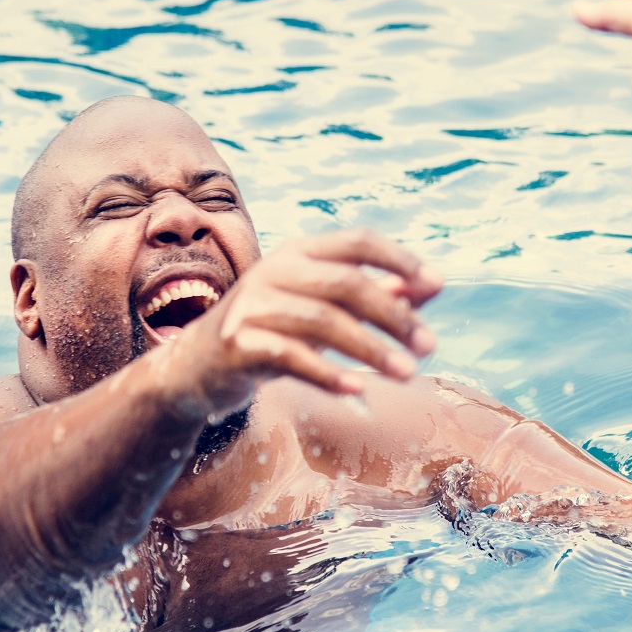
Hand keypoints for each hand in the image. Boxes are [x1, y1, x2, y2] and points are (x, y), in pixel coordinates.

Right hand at [171, 229, 441, 412]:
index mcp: (299, 252)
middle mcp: (275, 270)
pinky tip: (358, 388)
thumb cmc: (272, 332)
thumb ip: (374, 294)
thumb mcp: (322, 308)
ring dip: (371, 349)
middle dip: (393, 314)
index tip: (436, 284)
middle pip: (347, 283)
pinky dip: (328, 372)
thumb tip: (433, 284)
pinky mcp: (238, 343)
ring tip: (407, 374)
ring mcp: (253, 305)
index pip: (357, 242)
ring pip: (323, 321)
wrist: (194, 368)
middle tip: (429, 345)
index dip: (399, 259)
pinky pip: (291, 356)